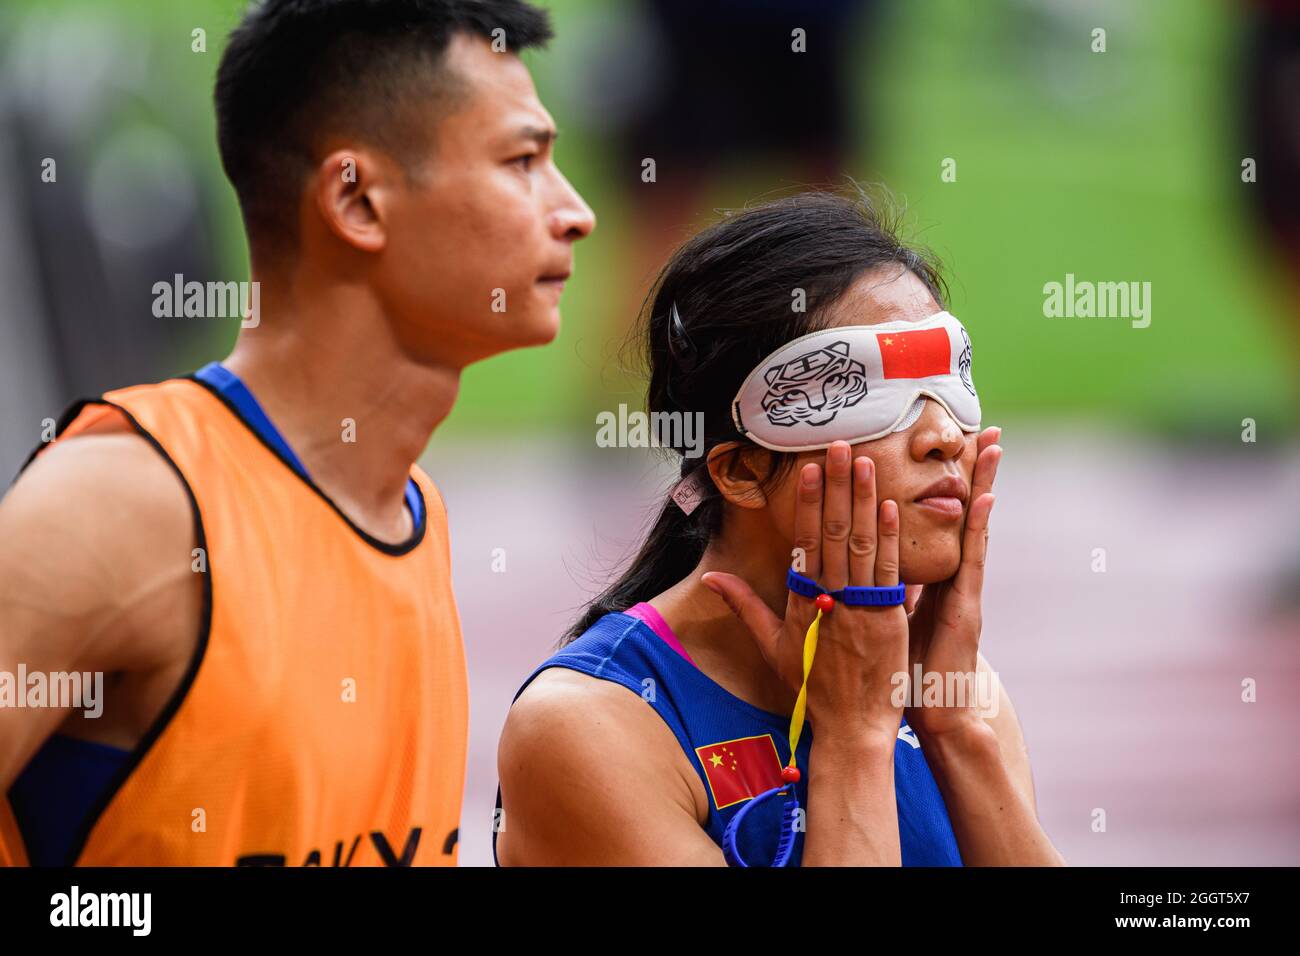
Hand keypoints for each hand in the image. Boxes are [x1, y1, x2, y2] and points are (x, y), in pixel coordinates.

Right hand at [702, 441, 909, 740]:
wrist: (851, 726)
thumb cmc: (811, 687)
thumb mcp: (772, 646)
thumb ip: (744, 606)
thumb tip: (710, 578)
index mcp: (802, 602)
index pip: (804, 542)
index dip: (809, 503)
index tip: (810, 468)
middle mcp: (830, 599)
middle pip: (834, 533)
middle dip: (837, 487)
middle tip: (841, 447)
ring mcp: (861, 607)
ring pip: (863, 544)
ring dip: (865, 501)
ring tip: (866, 464)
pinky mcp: (889, 618)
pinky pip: (889, 571)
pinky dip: (890, 539)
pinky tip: (889, 507)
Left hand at [904, 426, 1000, 738]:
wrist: (932, 713)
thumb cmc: (907, 671)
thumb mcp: (889, 620)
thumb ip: (888, 590)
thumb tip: (874, 564)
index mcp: (929, 577)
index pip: (936, 520)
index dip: (946, 484)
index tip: (949, 447)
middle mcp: (951, 576)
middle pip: (962, 513)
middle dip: (972, 472)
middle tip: (983, 427)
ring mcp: (962, 588)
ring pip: (973, 526)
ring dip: (983, 485)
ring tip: (993, 444)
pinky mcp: (966, 607)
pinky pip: (972, 560)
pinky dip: (979, 528)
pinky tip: (986, 498)